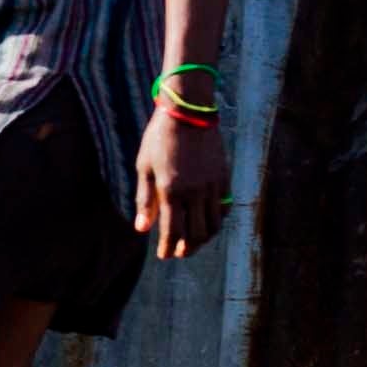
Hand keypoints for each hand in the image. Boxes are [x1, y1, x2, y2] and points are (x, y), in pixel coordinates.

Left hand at [133, 106, 228, 256]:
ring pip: (213, 225)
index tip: (164, 255)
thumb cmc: (160, 138)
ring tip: (194, 242)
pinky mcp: (223, 178)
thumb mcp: (144, 167)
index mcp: (171, 190)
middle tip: (180, 252)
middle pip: (196, 234)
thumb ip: (144, 200)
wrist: (188, 111)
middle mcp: (194, 192)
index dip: (168, 247)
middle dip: (187, 248)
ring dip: (204, 238)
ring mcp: (212, 186)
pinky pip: (224, 208)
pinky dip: (217, 220)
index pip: (172, 231)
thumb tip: (141, 230)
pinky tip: (208, 222)